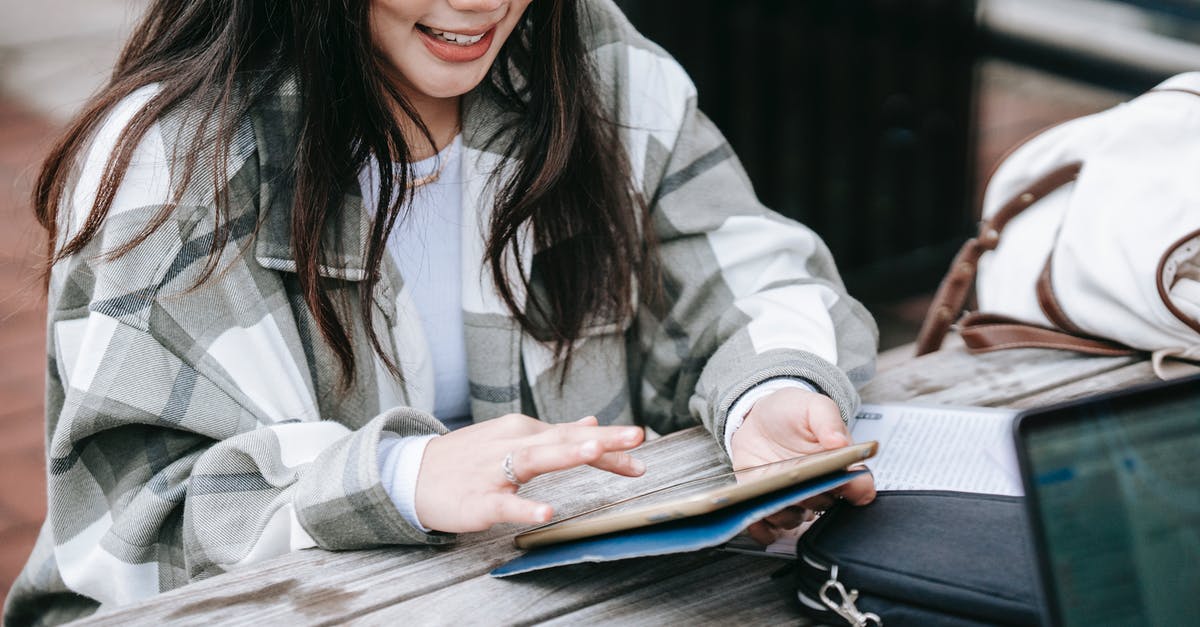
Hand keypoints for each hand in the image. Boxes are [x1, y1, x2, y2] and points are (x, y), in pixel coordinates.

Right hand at [414, 415, 645, 532]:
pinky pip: (505, 505)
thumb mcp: (513, 438)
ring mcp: (495, 471)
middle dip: (600, 439)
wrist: (411, 474)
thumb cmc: (469, 458)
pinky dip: (525, 507)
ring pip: (535, 459)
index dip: (609, 442)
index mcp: (525, 432)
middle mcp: (513, 444)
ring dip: (566, 454)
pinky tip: (546, 512)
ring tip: (594, 451)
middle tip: (636, 436)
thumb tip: (594, 421)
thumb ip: (557, 434)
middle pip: (563, 439)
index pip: (574, 434)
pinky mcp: (478, 500)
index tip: (642, 446)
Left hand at [730, 387, 875, 543]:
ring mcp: (793, 499)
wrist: (758, 418)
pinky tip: (754, 517)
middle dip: (812, 496)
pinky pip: (768, 529)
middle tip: (800, 483)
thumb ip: (827, 420)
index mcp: (838, 465)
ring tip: (772, 497)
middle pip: (824, 504)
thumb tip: (841, 441)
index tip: (845, 484)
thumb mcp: (812, 406)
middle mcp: (819, 487)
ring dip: (784, 512)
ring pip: (795, 519)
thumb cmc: (791, 412)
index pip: (858, 486)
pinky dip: (762, 528)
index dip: (856, 489)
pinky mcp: (768, 505)